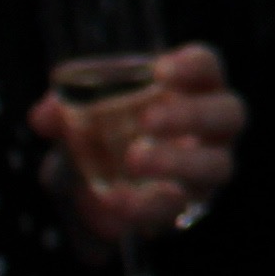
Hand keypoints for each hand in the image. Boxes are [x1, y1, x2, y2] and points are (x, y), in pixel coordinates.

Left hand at [31, 42, 244, 242]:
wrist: (104, 189)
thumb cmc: (107, 136)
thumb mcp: (81, 119)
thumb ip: (65, 113)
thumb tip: (46, 116)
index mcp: (192, 90)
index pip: (207, 67)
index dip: (192, 66)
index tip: (160, 70)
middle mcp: (212, 128)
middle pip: (228, 113)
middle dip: (191, 115)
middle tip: (148, 120)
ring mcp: (207, 168)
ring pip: (217, 165)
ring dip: (177, 162)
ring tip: (134, 159)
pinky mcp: (188, 207)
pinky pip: (178, 209)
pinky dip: (145, 205)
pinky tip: (114, 201)